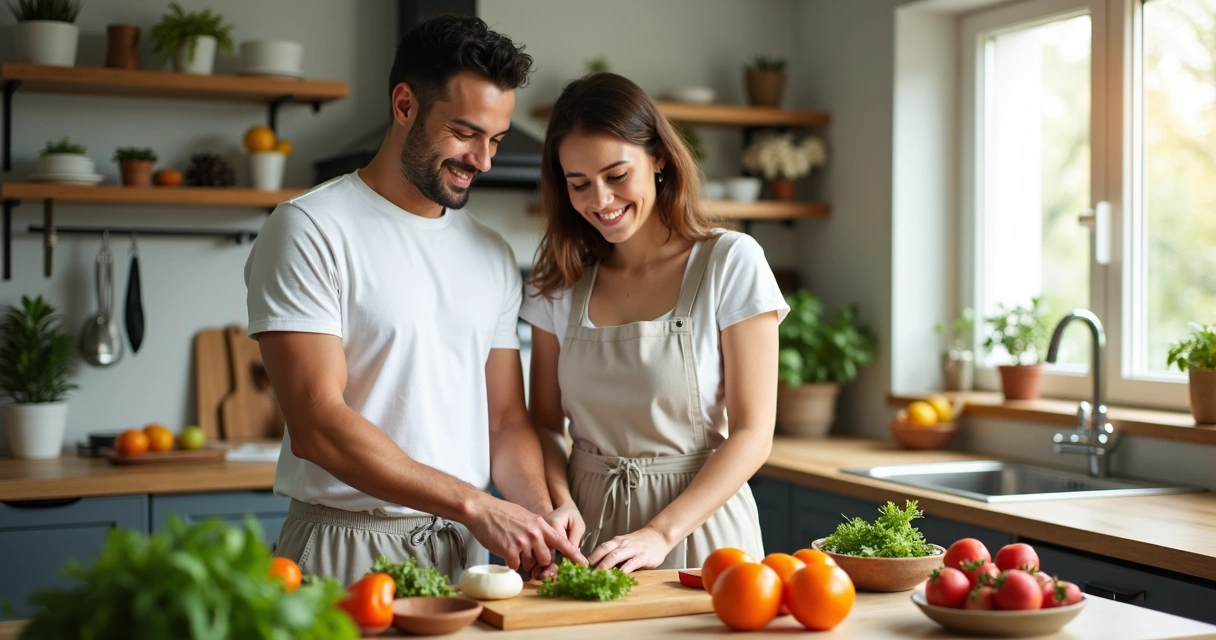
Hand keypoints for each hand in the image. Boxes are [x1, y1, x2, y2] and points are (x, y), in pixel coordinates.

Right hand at [465, 496, 586, 571]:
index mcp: (540, 524)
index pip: (562, 542)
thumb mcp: (525, 516)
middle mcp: (535, 533)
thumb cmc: (501, 513)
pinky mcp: (510, 550)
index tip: (583, 564)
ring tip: (512, 548)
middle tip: (526, 554)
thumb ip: (537, 529)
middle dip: (538, 560)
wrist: (482, 510)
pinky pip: (516, 566)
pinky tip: (504, 551)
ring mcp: (523, 542)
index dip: (574, 554)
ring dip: (522, 561)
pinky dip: (511, 563)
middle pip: (546, 558)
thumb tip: (543, 543)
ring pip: (530, 564)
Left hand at [587, 526, 673, 573]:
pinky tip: (619, 576)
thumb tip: (599, 567)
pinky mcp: (643, 556)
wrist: (659, 535)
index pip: (601, 548)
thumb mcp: (625, 545)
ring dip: (606, 565)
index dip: (591, 557)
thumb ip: (614, 553)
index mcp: (617, 541)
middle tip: (586, 573)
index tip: (581, 567)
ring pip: (616, 556)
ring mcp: (633, 549)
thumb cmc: (640, 542)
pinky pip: (632, 563)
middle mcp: (623, 544)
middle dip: (595, 563)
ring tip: (598, 575)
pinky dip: (624, 570)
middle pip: (606, 552)